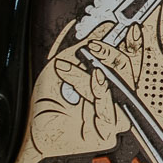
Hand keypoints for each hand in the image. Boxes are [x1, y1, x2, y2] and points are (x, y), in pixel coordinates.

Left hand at [29, 22, 141, 158]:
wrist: (28, 131)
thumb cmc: (44, 102)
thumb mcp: (64, 64)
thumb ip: (87, 47)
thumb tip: (106, 28)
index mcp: (108, 86)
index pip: (129, 64)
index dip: (134, 46)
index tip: (131, 31)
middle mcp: (113, 102)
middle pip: (128, 75)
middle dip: (112, 55)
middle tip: (94, 47)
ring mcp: (112, 119)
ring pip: (117, 90)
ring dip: (91, 74)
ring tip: (70, 68)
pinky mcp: (106, 134)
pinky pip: (109, 109)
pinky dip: (101, 91)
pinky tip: (96, 78)